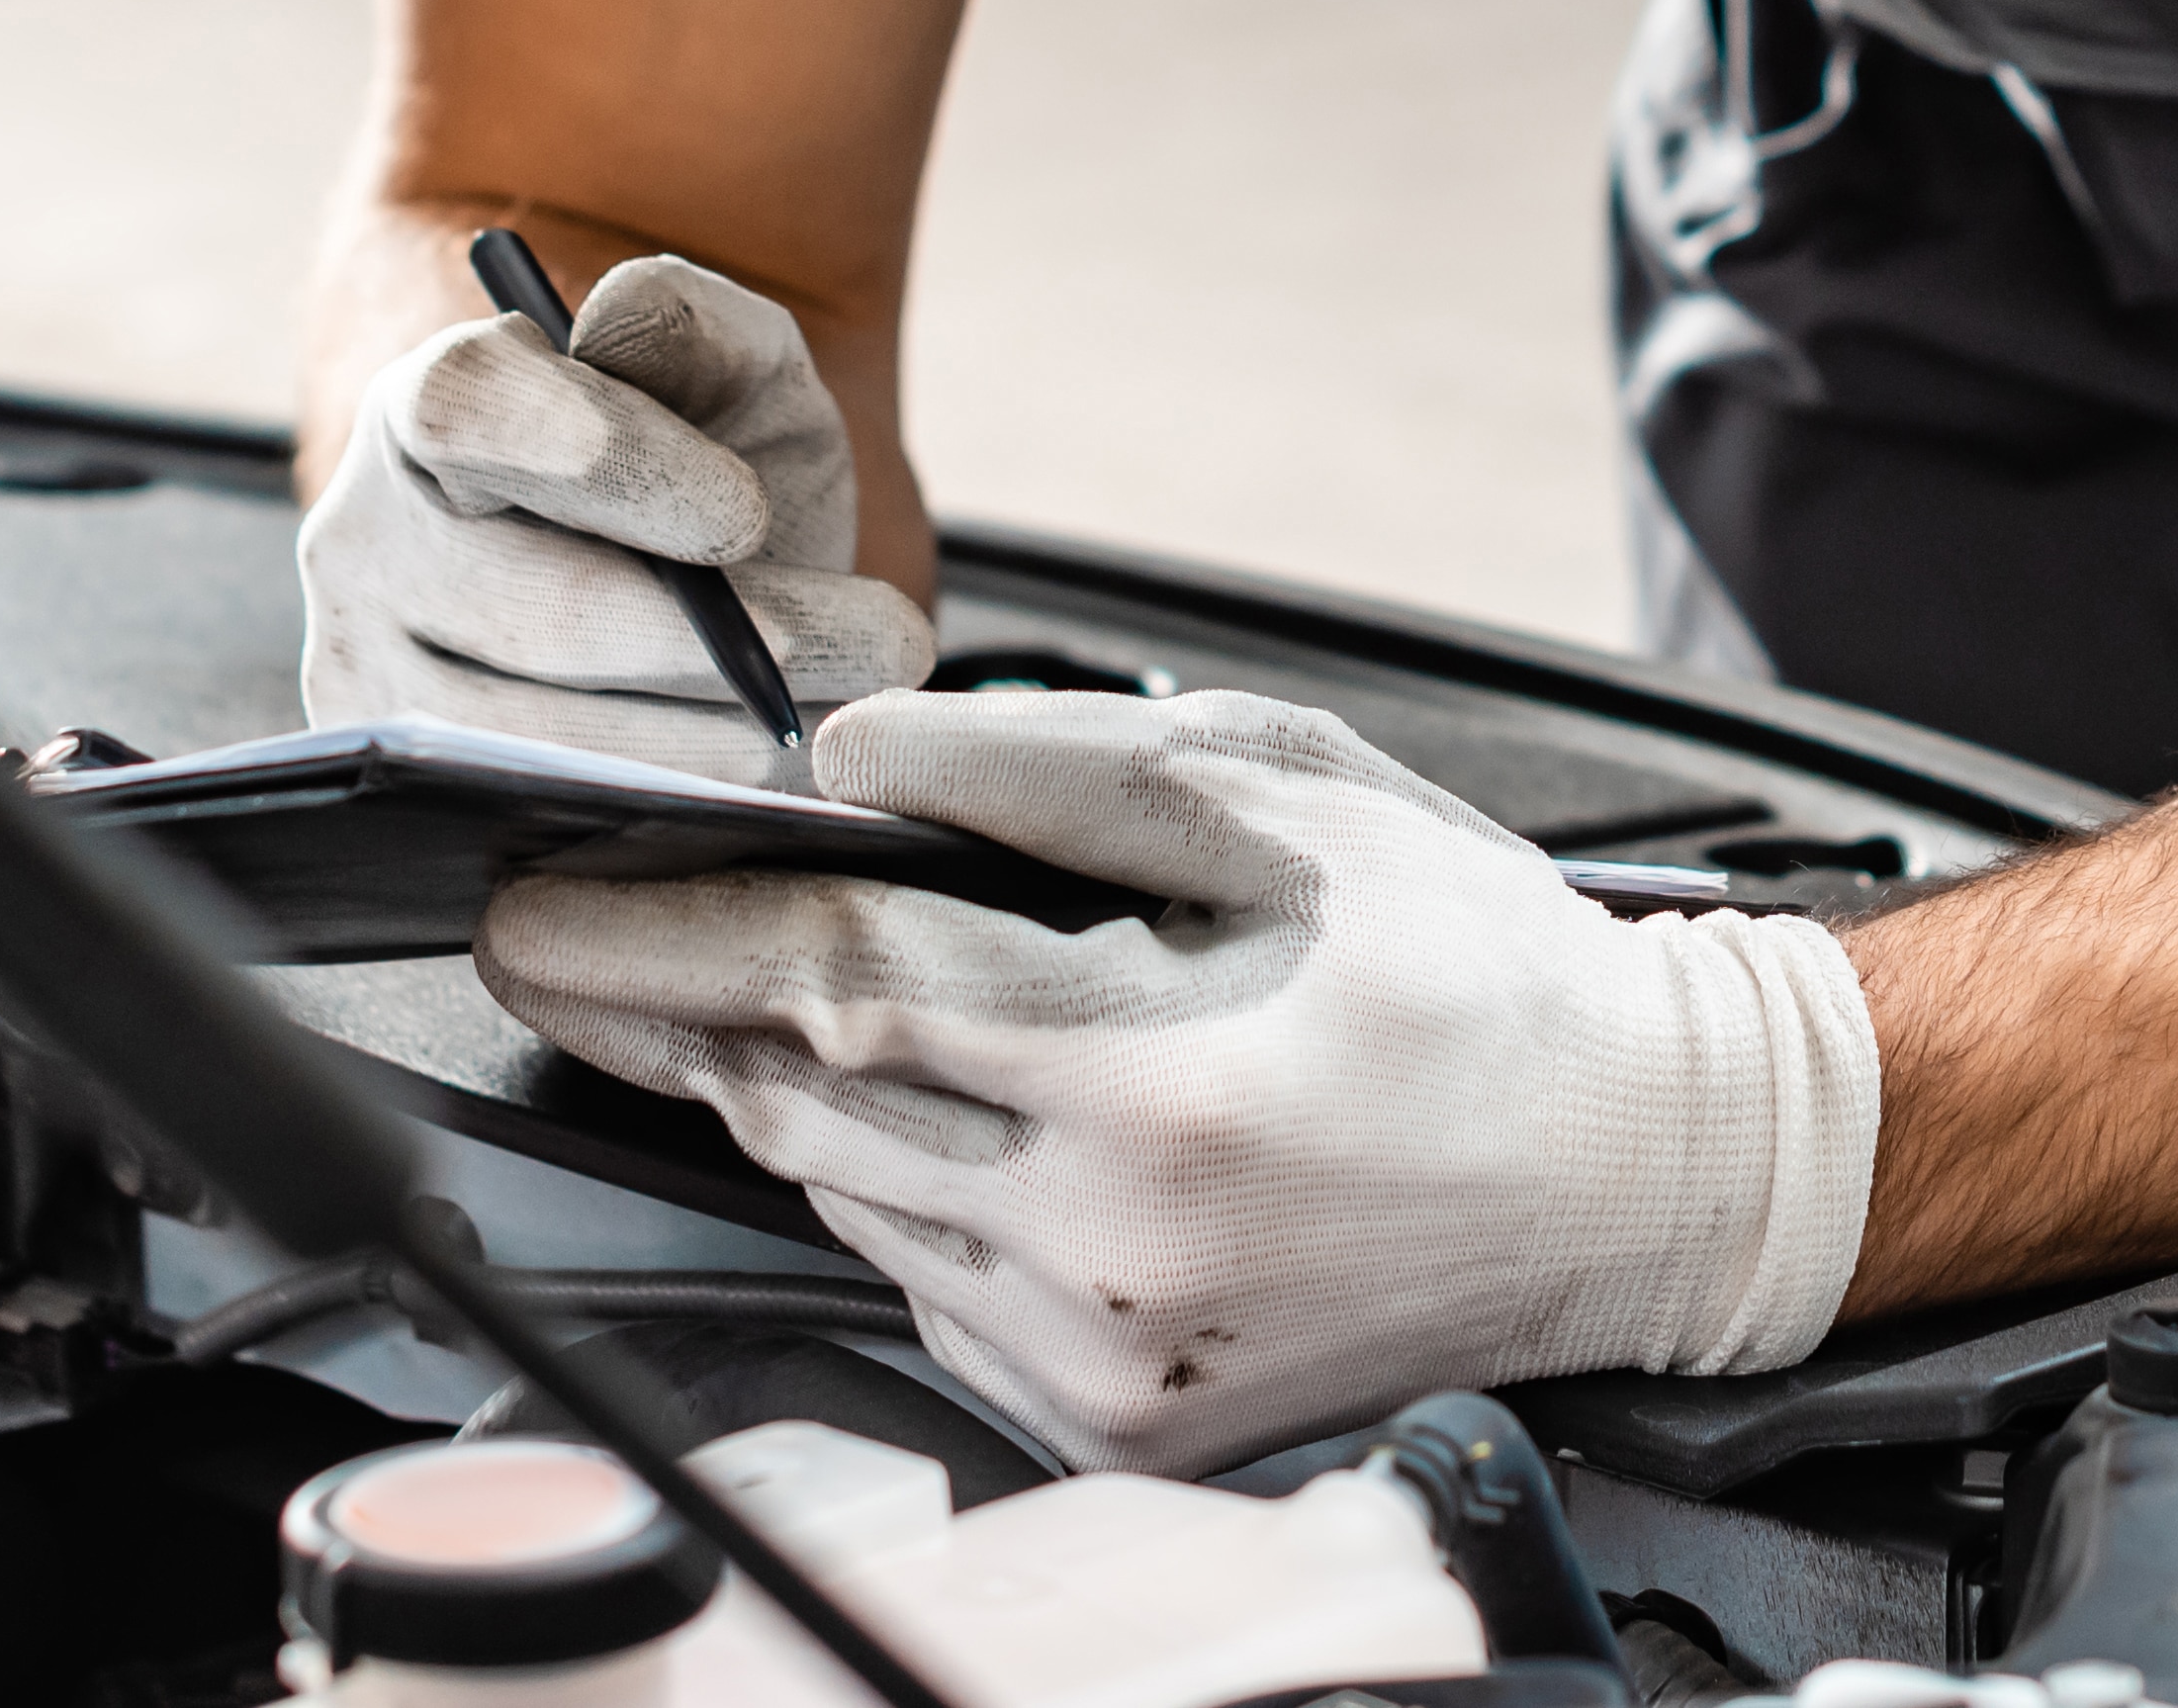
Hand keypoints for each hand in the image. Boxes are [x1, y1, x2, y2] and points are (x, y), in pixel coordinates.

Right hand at [296, 252, 927, 786]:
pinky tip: (769, 780)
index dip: (606, 459)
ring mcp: (374, 685)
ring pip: (549, 736)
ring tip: (849, 711)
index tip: (745, 516)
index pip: (468, 407)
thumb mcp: (734, 367)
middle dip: (726, 638)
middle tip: (884, 641)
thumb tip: (613, 325)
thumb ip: (691, 320)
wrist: (696, 587)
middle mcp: (365, 544)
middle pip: (537, 606)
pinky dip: (669, 813)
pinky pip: (540, 828)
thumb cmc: (710, 460)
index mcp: (430, 405)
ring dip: (722, 736)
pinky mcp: (413, 804)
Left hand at [474, 688, 1876, 1472]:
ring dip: (786, 1092)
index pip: (837, 985)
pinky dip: (895, 1185)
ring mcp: (1112, 1357)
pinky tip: (939, 1107)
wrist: (1642, 1176)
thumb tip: (858, 758)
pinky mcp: (1122, 1418)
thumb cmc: (1478, 973)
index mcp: (1161, 1081)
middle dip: (673, 1012)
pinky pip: (932, 1286)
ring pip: (855, 1198)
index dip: (662, 937)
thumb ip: (1060, 772)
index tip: (535, 905)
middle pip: (805, 1107)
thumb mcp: (1292, 801)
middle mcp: (1117, 1248)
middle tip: (574, 936)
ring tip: (761, 995)